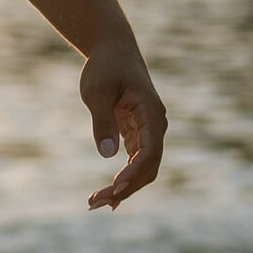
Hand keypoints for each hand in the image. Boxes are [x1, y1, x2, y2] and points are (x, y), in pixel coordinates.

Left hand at [79, 39, 166, 209]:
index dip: (134, 172)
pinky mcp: (137, 133)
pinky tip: (108, 194)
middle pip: (148, 167)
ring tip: (96, 203)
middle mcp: (155, 126)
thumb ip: (103, 121)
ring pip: (142, 168)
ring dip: (123, 187)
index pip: (150, 151)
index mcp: (151, 113)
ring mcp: (148, 132)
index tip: (114, 186)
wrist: (112, 49)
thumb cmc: (105, 67)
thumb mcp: (97, 91)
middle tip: (97, 203)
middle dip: (126, 188)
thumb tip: (107, 155)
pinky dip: (123, 178)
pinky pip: (135, 162)